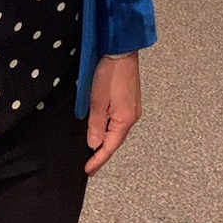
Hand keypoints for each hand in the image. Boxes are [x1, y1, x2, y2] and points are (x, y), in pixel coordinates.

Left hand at [86, 53, 141, 174]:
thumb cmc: (109, 74)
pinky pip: (120, 122)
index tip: (88, 170)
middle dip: (102, 153)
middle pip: (116, 141)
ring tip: (94, 150)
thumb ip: (96, 125)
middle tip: (90, 164)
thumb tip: (94, 144)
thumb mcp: (97, 101)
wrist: (121, 52)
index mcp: (125, 120)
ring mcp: (133, 109)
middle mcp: (133, 117)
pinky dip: (110, 130)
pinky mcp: (131, 101)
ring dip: (106, 141)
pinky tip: (103, 131)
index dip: (98, 160)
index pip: (110, 147)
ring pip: (118, 131)